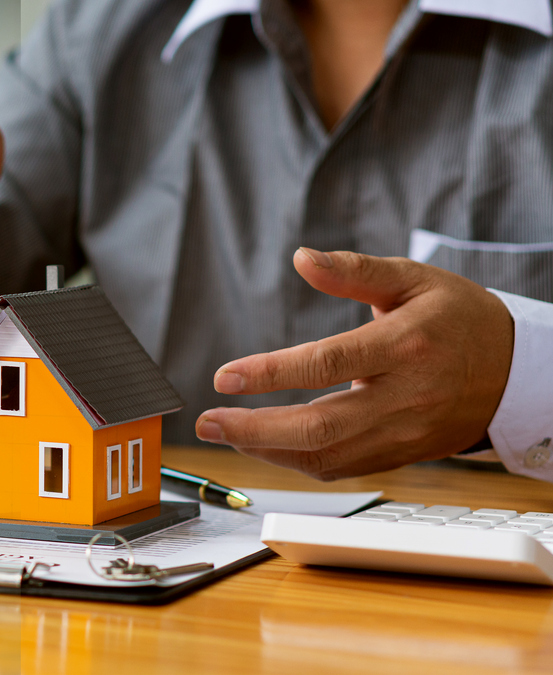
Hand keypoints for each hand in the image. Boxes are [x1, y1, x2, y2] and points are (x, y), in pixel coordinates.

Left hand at [195, 248, 513, 479]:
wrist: (517, 372)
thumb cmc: (458, 318)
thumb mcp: (412, 279)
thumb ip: (354, 271)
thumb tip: (302, 257)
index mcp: (406, 346)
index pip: (327, 364)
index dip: (271, 373)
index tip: (225, 378)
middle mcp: (406, 396)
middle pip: (321, 425)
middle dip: (255, 429)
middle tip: (208, 422)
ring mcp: (405, 433)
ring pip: (327, 456)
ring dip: (267, 450)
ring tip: (224, 432)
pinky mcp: (401, 455)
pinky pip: (341, 467)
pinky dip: (296, 461)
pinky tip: (264, 444)